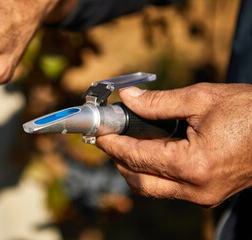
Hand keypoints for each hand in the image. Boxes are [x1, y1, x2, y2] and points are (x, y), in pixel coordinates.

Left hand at [97, 83, 251, 206]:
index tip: (100, 133)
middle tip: (110, 138)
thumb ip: (158, 102)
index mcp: (193, 165)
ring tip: (127, 143)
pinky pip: (169, 188)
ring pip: (152, 189)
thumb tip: (128, 99)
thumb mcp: (201, 99)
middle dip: (119, 160)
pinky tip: (150, 152)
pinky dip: (153, 173)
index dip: (114, 144)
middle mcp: (196, 188)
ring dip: (134, 169)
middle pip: (139, 181)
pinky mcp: (208, 194)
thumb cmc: (249, 112)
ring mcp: (203, 195)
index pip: (137, 157)